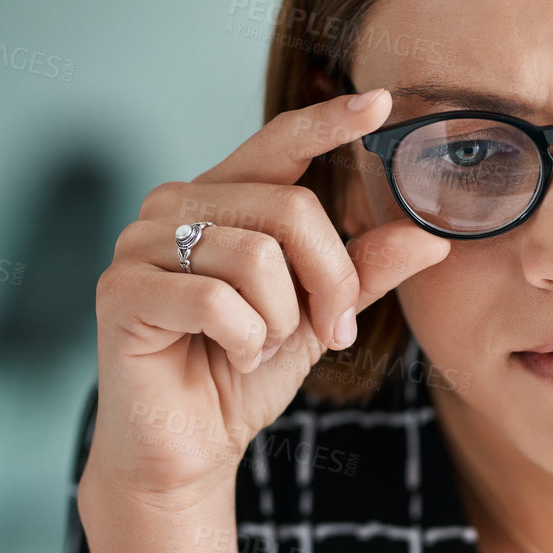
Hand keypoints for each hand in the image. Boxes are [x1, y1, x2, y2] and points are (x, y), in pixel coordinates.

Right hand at [85, 89, 449, 503]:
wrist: (189, 449)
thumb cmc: (244, 375)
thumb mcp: (317, 316)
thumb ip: (364, 272)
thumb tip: (432, 238)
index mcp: (221, 199)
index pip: (280, 142)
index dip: (329, 121)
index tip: (384, 103)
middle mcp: (174, 207)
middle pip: (290, 209)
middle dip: (330, 281)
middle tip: (332, 332)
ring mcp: (139, 245)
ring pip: (256, 258)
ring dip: (281, 321)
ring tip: (261, 348)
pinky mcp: (121, 291)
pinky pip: (215, 300)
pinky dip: (245, 340)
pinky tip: (234, 356)